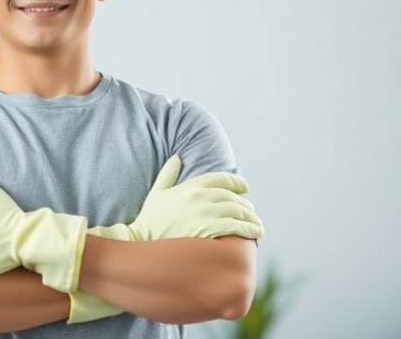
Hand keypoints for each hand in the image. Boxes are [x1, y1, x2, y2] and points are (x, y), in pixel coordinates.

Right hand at [94, 155, 264, 241]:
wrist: (143, 242)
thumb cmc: (149, 220)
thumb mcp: (156, 193)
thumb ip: (168, 174)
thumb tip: (176, 158)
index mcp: (189, 186)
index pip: (220, 179)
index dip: (236, 182)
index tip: (245, 188)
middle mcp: (198, 197)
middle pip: (232, 196)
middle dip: (246, 204)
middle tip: (252, 212)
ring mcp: (203, 214)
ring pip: (237, 211)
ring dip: (251, 218)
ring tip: (258, 225)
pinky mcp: (208, 231)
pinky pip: (235, 227)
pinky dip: (249, 229)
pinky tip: (255, 233)